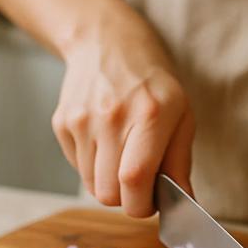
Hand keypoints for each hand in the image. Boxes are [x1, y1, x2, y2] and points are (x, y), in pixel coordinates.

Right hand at [51, 13, 193, 215]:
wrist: (107, 43)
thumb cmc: (152, 84)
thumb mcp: (182, 116)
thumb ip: (180, 163)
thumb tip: (185, 203)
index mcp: (149, 115)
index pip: (135, 179)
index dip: (142, 204)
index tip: (150, 203)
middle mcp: (111, 116)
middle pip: (108, 193)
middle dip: (126, 200)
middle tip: (140, 184)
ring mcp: (81, 119)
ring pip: (91, 186)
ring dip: (109, 184)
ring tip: (123, 158)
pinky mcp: (61, 123)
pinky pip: (78, 168)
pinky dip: (93, 167)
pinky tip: (105, 143)